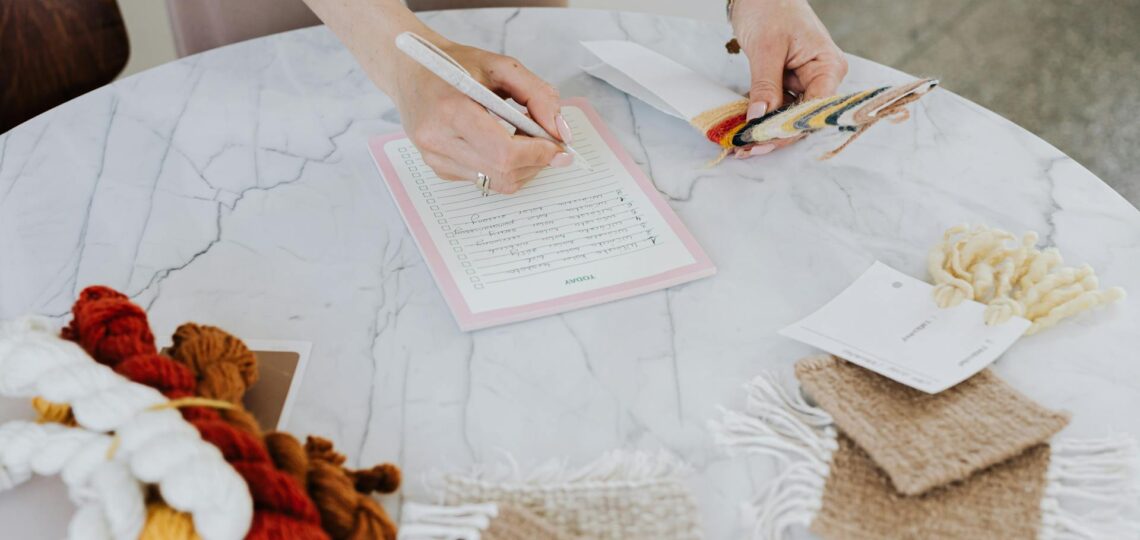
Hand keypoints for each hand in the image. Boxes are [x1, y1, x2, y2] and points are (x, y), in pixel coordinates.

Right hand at [392, 41, 572, 193]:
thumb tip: (560, 132)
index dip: (539, 154)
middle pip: (503, 173)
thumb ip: (538, 95)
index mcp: (451, 109)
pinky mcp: (438, 168)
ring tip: (522, 138)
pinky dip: (502, 166)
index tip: (559, 146)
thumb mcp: (501, 67)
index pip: (504, 152)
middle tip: (547, 142)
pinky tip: (500, 143)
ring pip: (496, 182)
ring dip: (521, 166)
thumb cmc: (455, 65)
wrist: (411, 71)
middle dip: (535, 162)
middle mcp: (438, 139)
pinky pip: (483, 179)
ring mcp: (435, 158)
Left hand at [731, 0, 846, 156]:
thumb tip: (760, 117)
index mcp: (827, 67)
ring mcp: (805, 81)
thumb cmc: (770, 7)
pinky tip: (745, 131)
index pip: (814, 109)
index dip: (789, 128)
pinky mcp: (788, 82)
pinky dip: (761, 118)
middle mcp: (822, 77)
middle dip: (774, 135)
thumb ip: (766, 85)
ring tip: (742, 145)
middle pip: (802, 118)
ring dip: (765, 131)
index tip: (763, 140)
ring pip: (788, 117)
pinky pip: (778, 107)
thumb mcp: (766, 48)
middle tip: (747, 149)